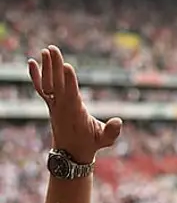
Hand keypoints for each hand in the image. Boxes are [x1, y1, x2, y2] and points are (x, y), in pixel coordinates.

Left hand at [28, 45, 121, 163]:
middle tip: (53, 49)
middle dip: (55, 67)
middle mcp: (62, 107)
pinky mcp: (51, 104)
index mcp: (75, 113)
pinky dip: (35, 76)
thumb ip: (111, 131)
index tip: (66, 65)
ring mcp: (54, 105)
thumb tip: (119, 121)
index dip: (69, 80)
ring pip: (48, 83)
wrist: (70, 153)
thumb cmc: (91, 144)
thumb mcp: (105, 140)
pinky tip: (31, 62)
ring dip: (46, 66)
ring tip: (46, 49)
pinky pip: (41, 88)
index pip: (70, 94)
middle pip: (56, 84)